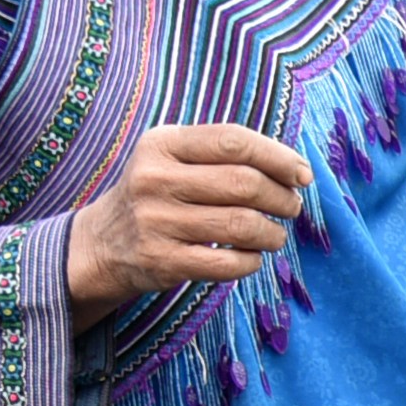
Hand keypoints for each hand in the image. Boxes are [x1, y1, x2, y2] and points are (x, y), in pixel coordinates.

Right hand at [70, 120, 306, 315]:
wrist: (103, 244)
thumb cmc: (158, 194)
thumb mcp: (173, 158)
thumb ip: (224, 153)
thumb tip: (296, 170)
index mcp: (161, 144)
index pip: (233, 141)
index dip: (278, 157)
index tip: (302, 175)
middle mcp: (154, 179)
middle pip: (243, 183)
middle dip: (281, 197)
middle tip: (291, 206)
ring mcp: (156, 222)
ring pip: (242, 225)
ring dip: (273, 233)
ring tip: (275, 234)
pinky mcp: (162, 262)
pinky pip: (228, 264)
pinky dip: (252, 261)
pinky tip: (252, 257)